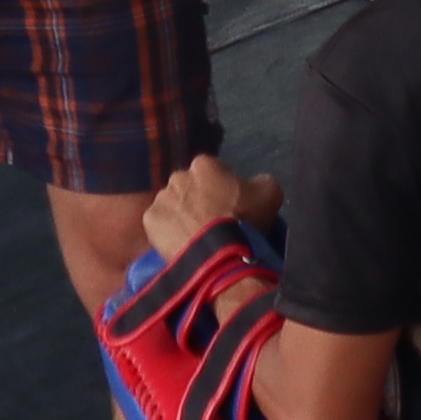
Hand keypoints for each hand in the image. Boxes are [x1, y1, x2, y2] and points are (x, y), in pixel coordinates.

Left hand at [141, 150, 262, 257]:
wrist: (219, 255)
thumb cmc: (244, 221)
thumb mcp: (270, 194)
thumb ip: (261, 181)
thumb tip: (255, 184)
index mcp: (204, 164)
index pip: (212, 172)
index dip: (221, 188)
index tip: (228, 206)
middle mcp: (178, 176)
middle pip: (189, 187)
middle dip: (197, 200)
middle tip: (210, 222)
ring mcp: (161, 198)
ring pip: (172, 205)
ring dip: (181, 216)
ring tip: (195, 236)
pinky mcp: (150, 222)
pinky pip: (160, 225)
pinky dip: (168, 233)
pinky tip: (182, 244)